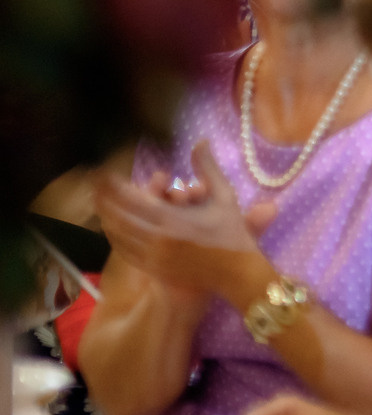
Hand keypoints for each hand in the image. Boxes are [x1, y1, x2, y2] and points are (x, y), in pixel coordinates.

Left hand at [95, 142, 267, 296]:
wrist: (235, 274)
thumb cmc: (231, 233)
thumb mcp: (224, 196)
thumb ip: (208, 168)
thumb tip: (200, 141)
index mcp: (171, 220)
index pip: (132, 200)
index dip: (113, 186)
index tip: (102, 173)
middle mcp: (156, 239)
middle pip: (117, 217)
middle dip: (103, 199)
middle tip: (93, 184)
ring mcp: (151, 256)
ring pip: (118, 236)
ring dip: (106, 217)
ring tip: (99, 202)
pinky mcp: (151, 269)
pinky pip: (125, 251)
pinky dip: (115, 236)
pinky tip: (113, 226)